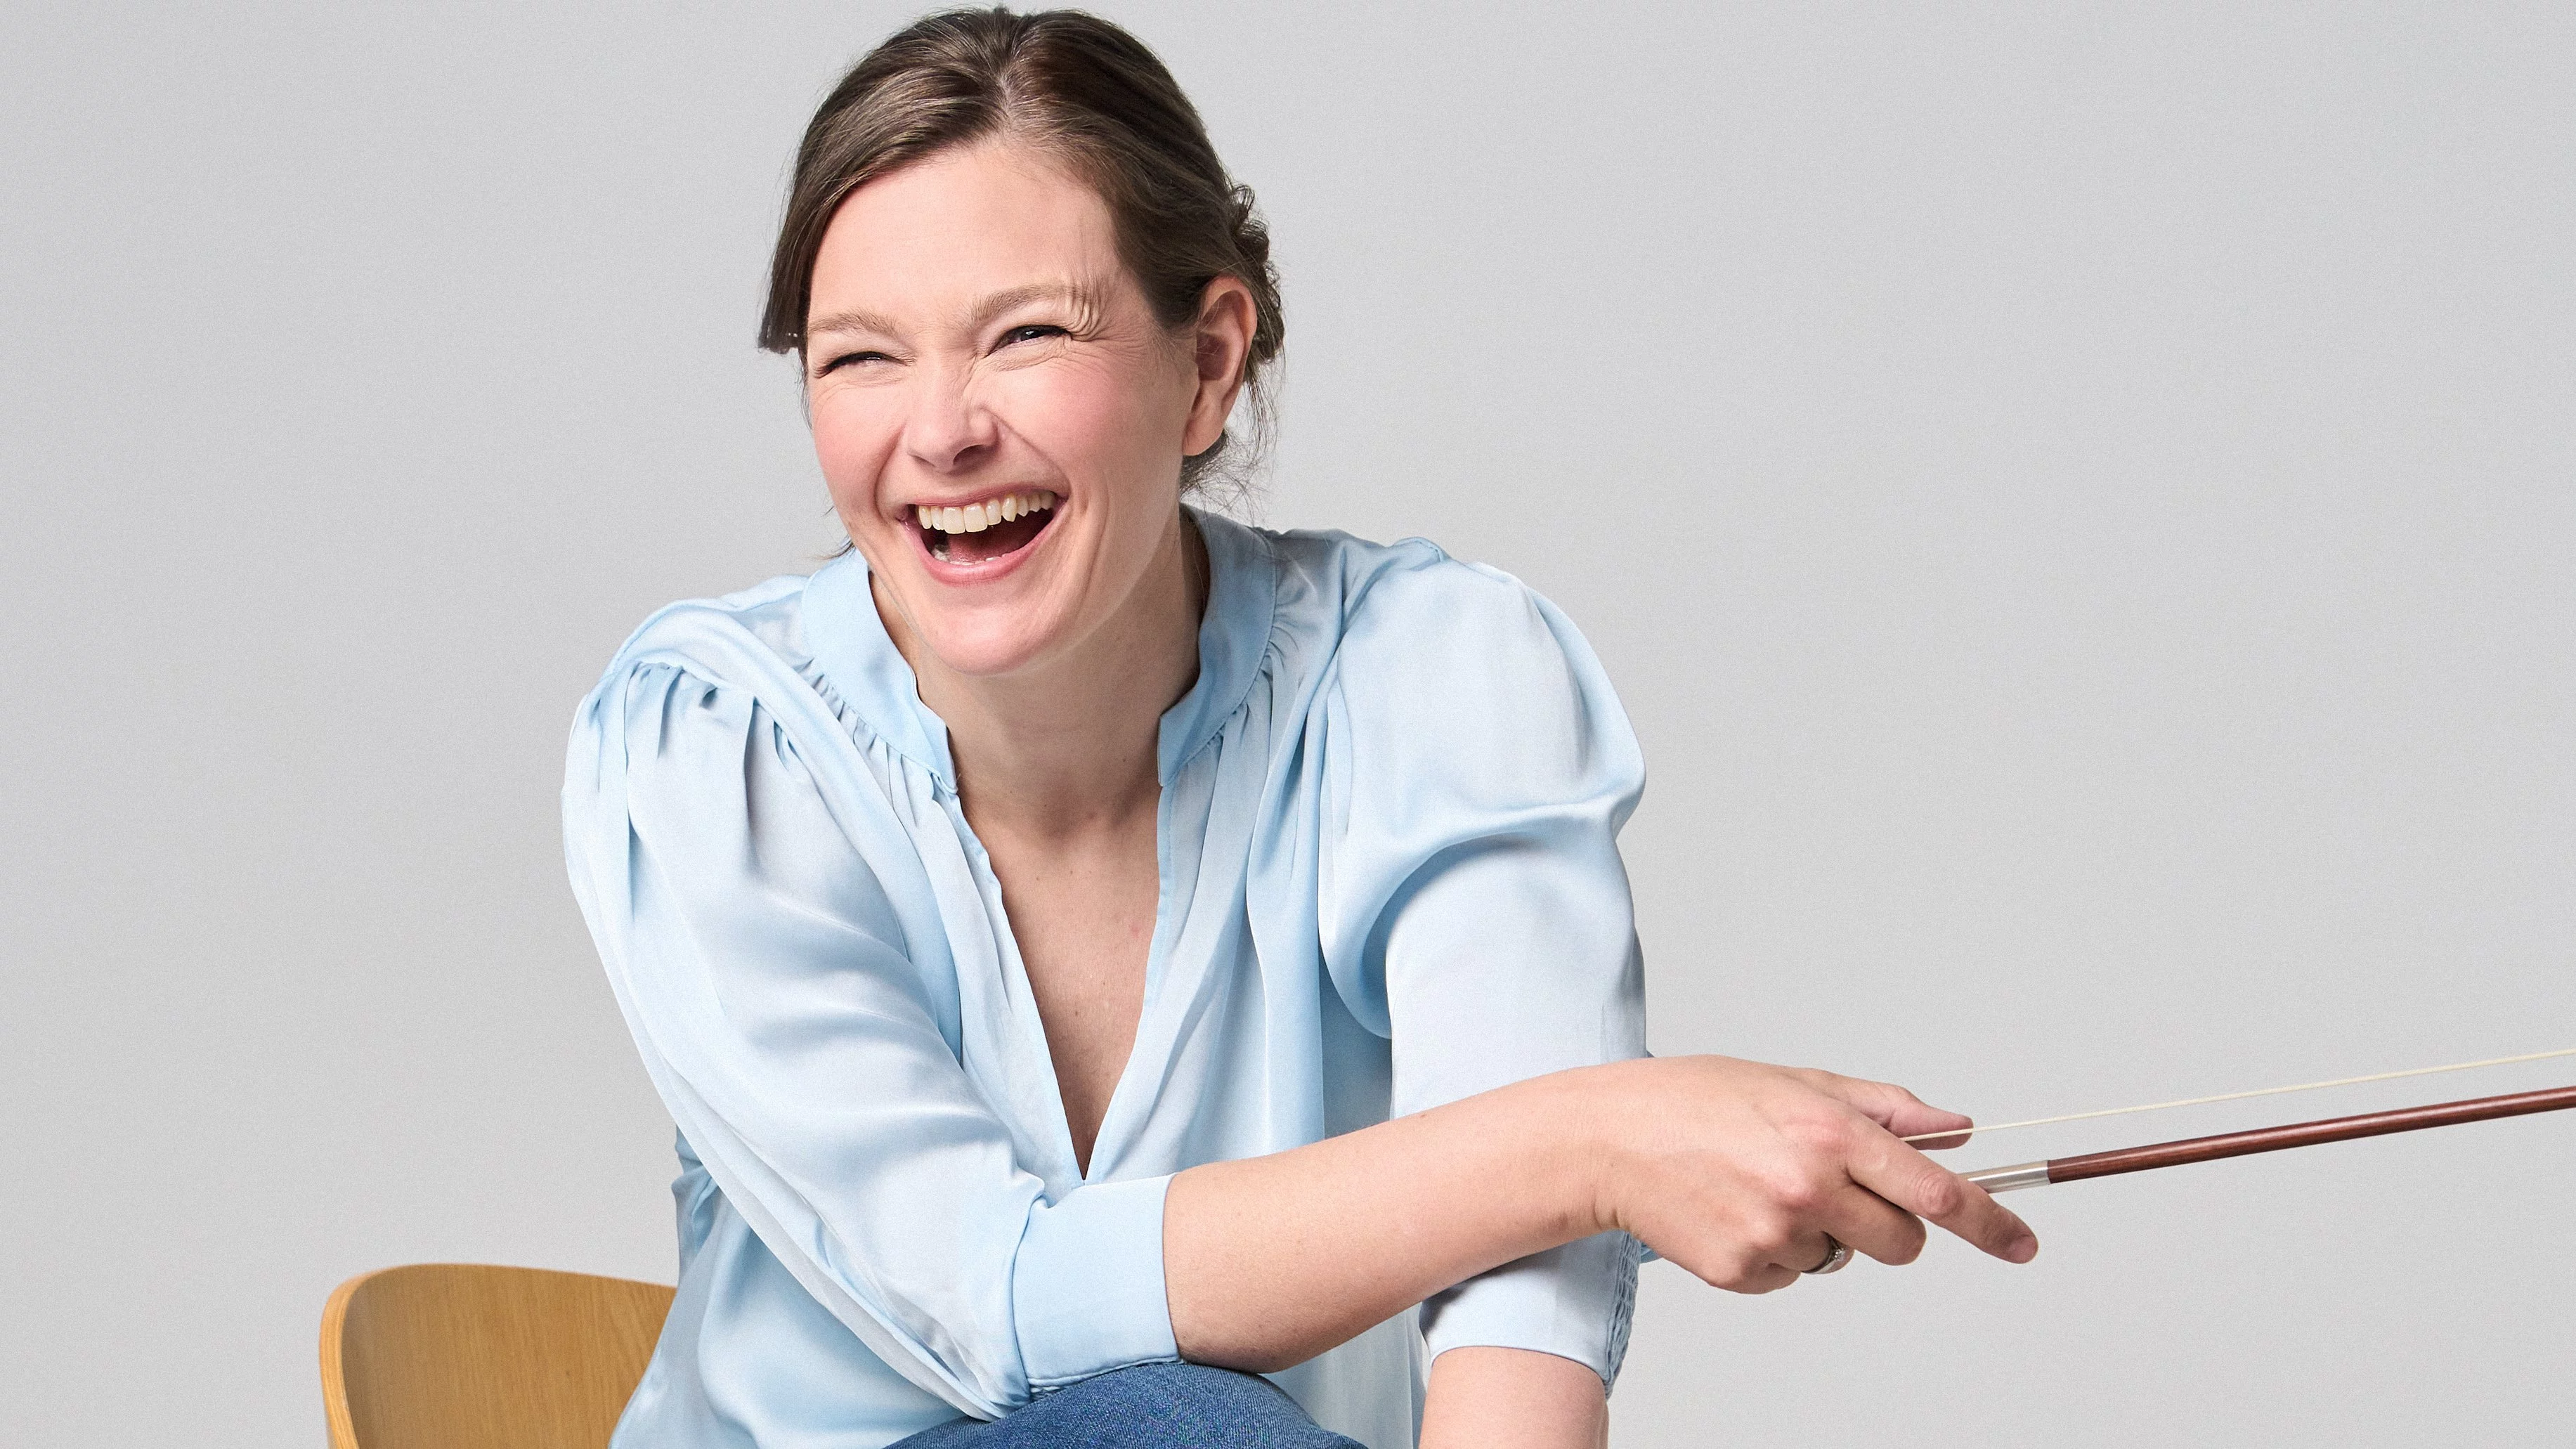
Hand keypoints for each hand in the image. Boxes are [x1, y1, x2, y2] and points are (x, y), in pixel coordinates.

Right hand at [1585, 1056, 2037, 1290]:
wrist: (1607, 1139)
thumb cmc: (1697, 1100)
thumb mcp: (1796, 1081)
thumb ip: (1883, 1107)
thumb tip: (1954, 1127)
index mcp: (1832, 1134)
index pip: (1937, 1192)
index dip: (1990, 1223)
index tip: (2023, 1243)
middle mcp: (1810, 1188)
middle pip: (1902, 1243)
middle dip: (1888, 1226)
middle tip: (1835, 1190)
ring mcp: (1775, 1235)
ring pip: (1840, 1258)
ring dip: (1818, 1232)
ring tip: (1758, 1187)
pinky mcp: (1741, 1272)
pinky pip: (1790, 1276)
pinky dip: (1773, 1252)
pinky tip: (1733, 1210)